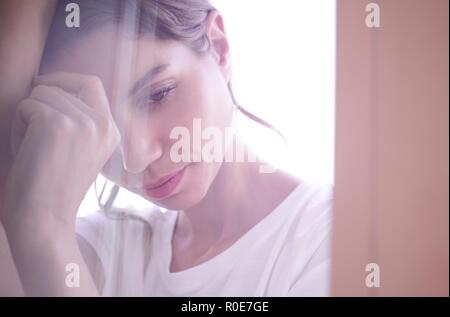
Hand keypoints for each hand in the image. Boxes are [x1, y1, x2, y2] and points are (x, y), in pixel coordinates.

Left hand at [0, 72, 119, 236]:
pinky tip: (26, 153)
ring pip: (41, 93)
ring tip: (33, 149)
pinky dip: (17, 127)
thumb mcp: (81, 151)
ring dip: (27, 118)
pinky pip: (26, 106)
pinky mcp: (57, 124)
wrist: (44, 221)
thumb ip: (80, 120)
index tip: (42, 86)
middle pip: (60, 86)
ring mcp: (83, 123)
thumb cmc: (54, 189)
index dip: (64, 79)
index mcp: (112, 131)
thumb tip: (52, 84)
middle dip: (40, 104)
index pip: (91, 83)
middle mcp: (104, 124)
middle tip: (34, 134)